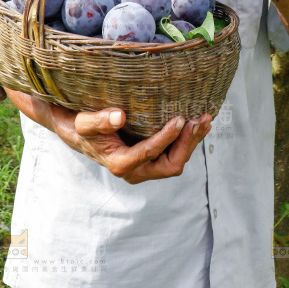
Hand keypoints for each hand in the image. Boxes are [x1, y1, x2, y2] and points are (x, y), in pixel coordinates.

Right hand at [50, 105, 212, 182]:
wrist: (83, 136)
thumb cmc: (83, 129)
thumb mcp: (84, 123)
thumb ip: (99, 121)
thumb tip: (119, 116)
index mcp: (120, 164)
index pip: (150, 153)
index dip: (167, 137)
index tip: (181, 118)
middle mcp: (136, 171)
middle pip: (170, 165)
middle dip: (188, 144)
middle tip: (200, 120)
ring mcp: (147, 167)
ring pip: (177, 161)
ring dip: (192, 141)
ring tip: (205, 119)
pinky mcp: (153, 160)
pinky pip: (176, 154)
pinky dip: (188, 140)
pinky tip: (198, 124)